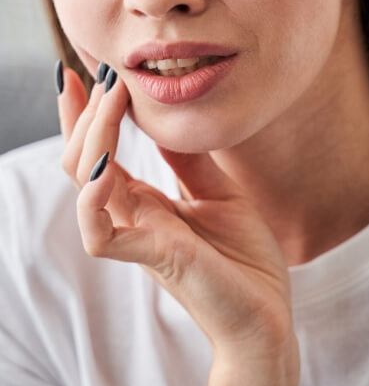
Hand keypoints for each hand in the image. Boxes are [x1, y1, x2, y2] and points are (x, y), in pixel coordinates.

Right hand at [57, 64, 299, 384]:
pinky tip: (106, 166)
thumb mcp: (219, 191)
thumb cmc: (244, 258)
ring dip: (92, 135)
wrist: (269, 314)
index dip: (87, 114)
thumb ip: (188, 160)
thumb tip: (168, 116)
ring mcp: (138, 235)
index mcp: (146, 201)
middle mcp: (133, 214)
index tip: (85, 71)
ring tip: (110, 97)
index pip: (100, 152)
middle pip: (82, 159)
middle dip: (85, 113)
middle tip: (100, 72)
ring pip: (85, 183)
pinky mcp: (152, 256)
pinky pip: (99, 231)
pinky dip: (93, 197)